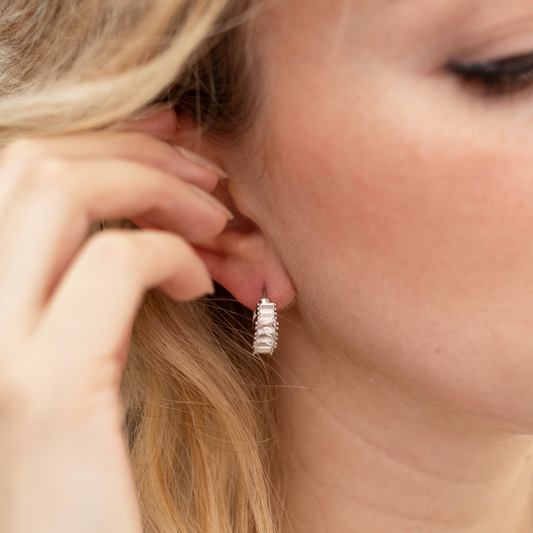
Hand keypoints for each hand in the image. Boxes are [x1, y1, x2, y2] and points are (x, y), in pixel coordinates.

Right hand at [0, 108, 229, 532]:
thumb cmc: (91, 469)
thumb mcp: (76, 355)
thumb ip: (83, 282)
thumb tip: (129, 212)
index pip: (13, 171)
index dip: (98, 138)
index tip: (167, 133)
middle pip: (32, 165)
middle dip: (133, 154)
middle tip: (207, 178)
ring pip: (59, 194)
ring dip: (154, 188)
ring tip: (216, 222)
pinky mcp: (44, 387)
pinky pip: (114, 264)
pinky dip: (170, 253)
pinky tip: (203, 285)